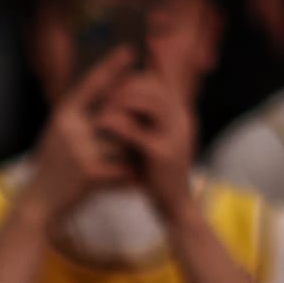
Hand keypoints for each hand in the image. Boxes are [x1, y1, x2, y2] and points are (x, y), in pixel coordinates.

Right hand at [23, 45, 138, 213]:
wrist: (40, 203)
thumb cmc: (53, 168)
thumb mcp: (58, 135)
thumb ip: (78, 116)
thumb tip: (102, 92)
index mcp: (62, 116)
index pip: (90, 84)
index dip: (110, 67)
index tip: (130, 51)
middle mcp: (70, 128)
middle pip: (114, 111)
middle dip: (134, 120)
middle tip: (152, 119)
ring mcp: (80, 150)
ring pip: (123, 140)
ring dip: (133, 152)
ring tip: (139, 161)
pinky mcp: (90, 173)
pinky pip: (123, 166)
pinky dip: (131, 175)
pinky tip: (136, 182)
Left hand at [94, 70, 198, 221]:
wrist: (176, 205)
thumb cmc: (160, 172)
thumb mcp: (157, 139)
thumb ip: (147, 118)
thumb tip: (129, 97)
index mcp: (181, 114)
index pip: (161, 80)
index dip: (136, 77)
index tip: (114, 83)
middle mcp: (182, 120)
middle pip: (154, 86)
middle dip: (126, 86)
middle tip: (104, 93)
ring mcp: (174, 135)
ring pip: (148, 101)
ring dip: (121, 100)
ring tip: (103, 107)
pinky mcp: (162, 154)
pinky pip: (137, 130)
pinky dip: (117, 124)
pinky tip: (102, 124)